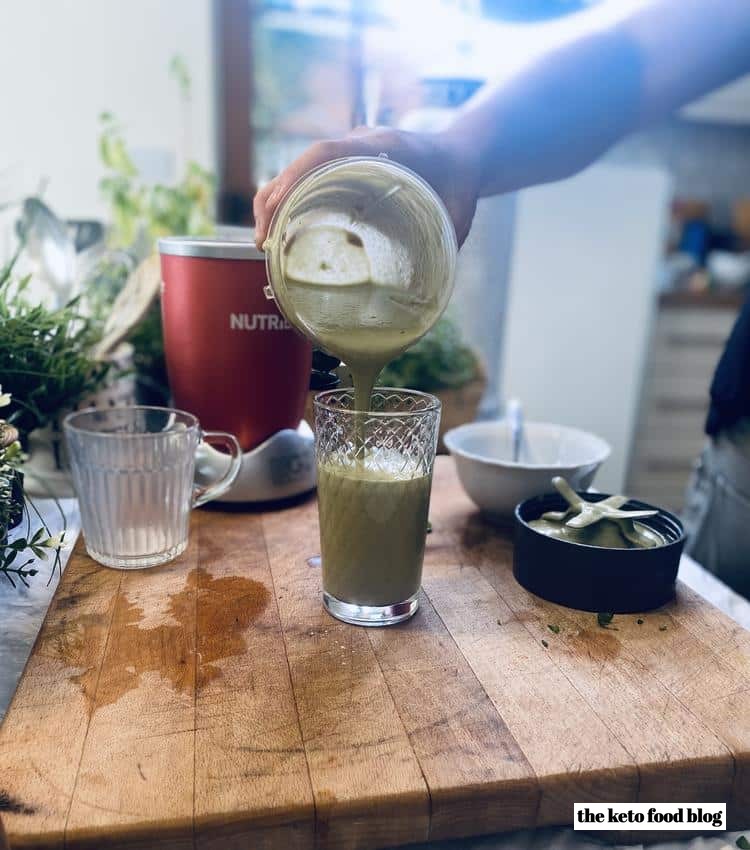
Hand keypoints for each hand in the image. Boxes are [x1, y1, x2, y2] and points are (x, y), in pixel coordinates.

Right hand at [252, 127, 480, 247]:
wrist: (464, 155)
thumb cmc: (461, 181)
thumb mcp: (458, 210)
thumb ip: (446, 238)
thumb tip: (430, 285)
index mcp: (382, 146)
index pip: (327, 152)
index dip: (296, 178)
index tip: (277, 208)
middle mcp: (358, 147)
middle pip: (301, 164)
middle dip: (274, 199)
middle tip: (263, 242)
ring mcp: (348, 157)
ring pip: (298, 173)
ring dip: (275, 203)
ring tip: (264, 243)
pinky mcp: (345, 171)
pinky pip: (309, 182)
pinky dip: (290, 204)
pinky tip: (282, 235)